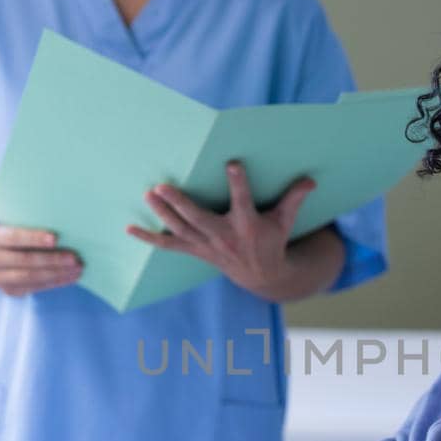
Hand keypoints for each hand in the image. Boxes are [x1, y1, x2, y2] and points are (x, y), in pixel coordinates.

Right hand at [0, 224, 82, 297]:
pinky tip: (70, 276)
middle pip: (24, 260)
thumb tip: (64, 223)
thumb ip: (29, 223)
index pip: (13, 237)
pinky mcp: (8, 290)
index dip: (34, 238)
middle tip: (75, 258)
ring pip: (30, 277)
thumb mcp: (10, 223)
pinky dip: (55, 282)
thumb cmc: (10, 233)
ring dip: (57, 273)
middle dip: (52, 259)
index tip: (55, 238)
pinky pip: (35, 287)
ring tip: (78, 268)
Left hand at [126, 161, 315, 299]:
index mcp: (247, 225)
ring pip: (180, 230)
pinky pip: (169, 245)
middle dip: (180, 203)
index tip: (232, 164)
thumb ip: (294, 198)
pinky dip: (149, 239)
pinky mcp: (195, 250)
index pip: (243, 201)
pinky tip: (130, 228)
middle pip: (198, 219)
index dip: (238, 183)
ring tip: (149, 194)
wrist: (262, 276)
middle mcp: (224, 236)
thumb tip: (311, 179)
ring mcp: (207, 245)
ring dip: (163, 214)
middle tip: (162, 186)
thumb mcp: (285, 221)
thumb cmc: (272, 240)